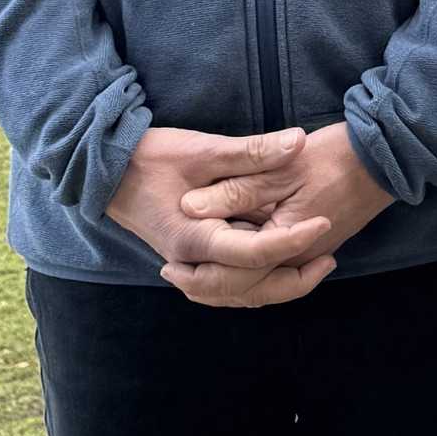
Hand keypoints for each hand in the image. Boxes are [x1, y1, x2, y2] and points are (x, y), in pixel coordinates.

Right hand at [106, 124, 335, 308]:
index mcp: (193, 238)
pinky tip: (283, 264)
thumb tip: (299, 142)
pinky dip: (256, 281)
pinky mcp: (192, 259)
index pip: (252, 253)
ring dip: (277, 284)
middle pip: (248, 287)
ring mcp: (188, 264)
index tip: (324, 221)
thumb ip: (252, 150)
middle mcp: (190, 261)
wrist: (106, 170)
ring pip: (238, 293)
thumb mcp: (203, 148)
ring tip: (316, 264)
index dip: (292, 240)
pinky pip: (227, 283)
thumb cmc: (150, 157)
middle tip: (330, 257)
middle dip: (292, 278)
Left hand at [170, 121, 391, 307]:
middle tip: (173, 276)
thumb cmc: (335, 156)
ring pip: (263, 286)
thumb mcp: (281, 167)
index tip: (170, 267)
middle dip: (208, 288)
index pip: (236, 272)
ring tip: (192, 276)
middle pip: (248, 290)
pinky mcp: (316, 247)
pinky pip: (276, 274)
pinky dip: (250, 276)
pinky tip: (232, 261)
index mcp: (286, 240)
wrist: (384, 155)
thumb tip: (189, 206)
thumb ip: (236, 189)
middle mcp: (299, 257)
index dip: (199, 274)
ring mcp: (310, 255)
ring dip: (228, 286)